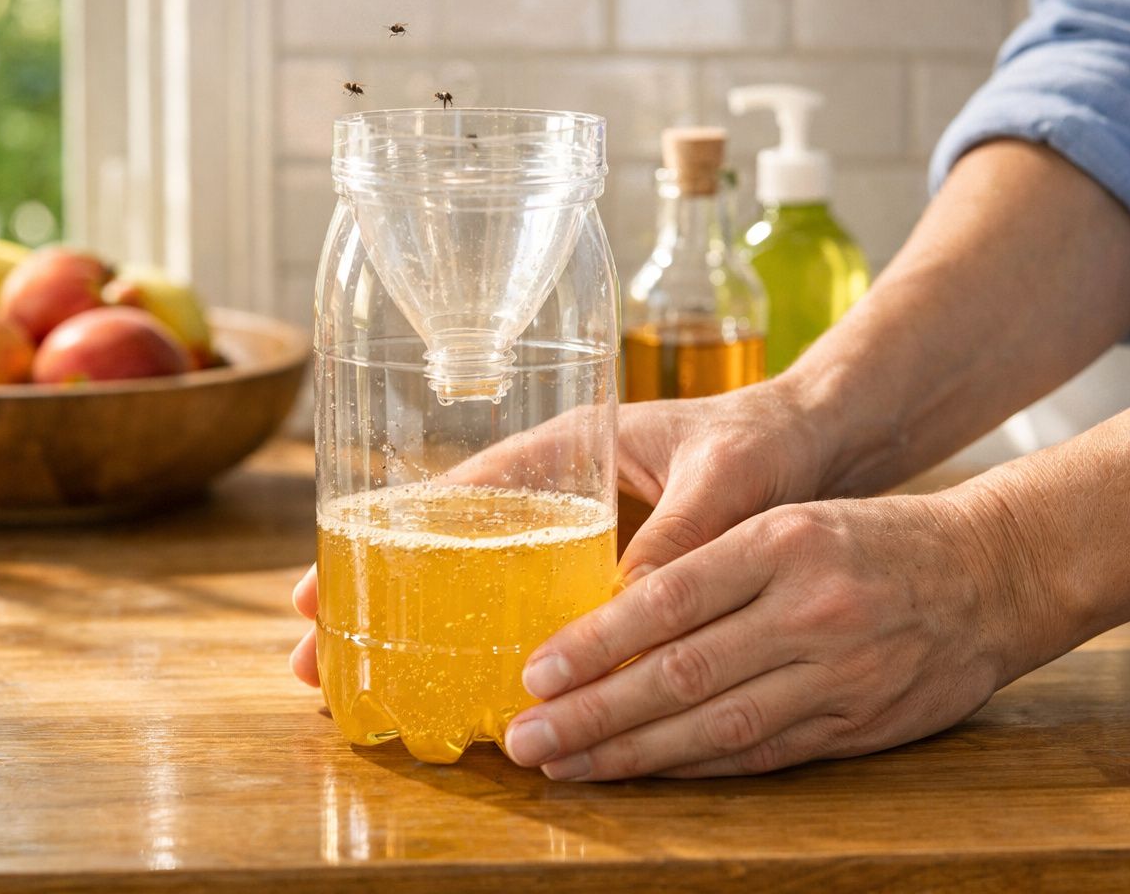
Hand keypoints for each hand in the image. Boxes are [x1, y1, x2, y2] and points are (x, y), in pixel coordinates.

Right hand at [290, 379, 831, 685]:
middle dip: (375, 597)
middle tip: (310, 653)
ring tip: (353, 680)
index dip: (386, 541)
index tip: (321, 582)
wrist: (819, 441)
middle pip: (445, 545)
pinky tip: (457, 689)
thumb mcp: (727, 480)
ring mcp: (573, 530)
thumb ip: (678, 538)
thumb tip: (620, 614)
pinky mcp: (600, 567)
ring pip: (477, 582)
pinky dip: (488, 643)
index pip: (458, 493)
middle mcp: (556, 485)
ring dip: (417, 628)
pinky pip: (530, 608)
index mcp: (568, 444)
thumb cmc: (770, 439)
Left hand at [502, 492, 1037, 778]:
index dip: (595, 642)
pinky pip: (762, 754)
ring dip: (631, 754)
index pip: (669, 598)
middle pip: (680, 672)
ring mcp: (837, 675)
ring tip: (566, 764)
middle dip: (593, 712)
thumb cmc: (875, 538)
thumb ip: (709, 564)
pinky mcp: (858, 725)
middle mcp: (808, 610)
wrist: (994, 572)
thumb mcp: (792, 521)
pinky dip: (695, 767)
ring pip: (715, 724)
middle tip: (525, 735)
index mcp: (782, 543)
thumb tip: (612, 615)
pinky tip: (643, 776)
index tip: (535, 671)